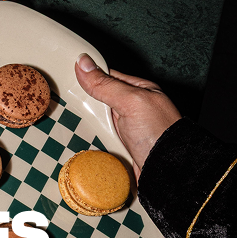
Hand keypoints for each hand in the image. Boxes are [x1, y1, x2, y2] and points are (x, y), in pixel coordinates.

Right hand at [75, 54, 181, 176]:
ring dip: (89, 122)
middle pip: (101, 98)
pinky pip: (102, 137)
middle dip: (87, 101)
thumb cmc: (161, 135)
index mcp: (140, 90)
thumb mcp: (131, 102)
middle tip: (71, 101)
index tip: (70, 76)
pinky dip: (93, 137)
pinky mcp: (123, 145)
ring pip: (100, 119)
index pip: (108, 76)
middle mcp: (135, 108)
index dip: (90, 75)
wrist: (167, 173)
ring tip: (76, 119)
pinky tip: (87, 136)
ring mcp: (128, 127)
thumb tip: (84, 64)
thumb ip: (106, 85)